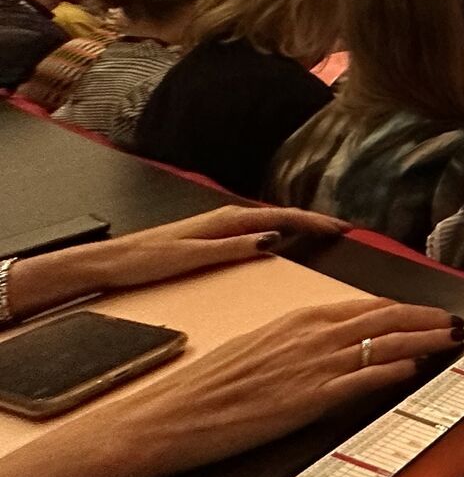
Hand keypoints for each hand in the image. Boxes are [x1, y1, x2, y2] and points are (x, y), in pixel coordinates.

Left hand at [7, 207, 348, 318]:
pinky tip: (280, 241)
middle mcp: (225, 218)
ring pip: (269, 221)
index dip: (312, 222)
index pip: (280, 217)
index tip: (339, 228)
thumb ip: (232, 248)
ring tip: (320, 233)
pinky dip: (277, 232)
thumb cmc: (145, 260)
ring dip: (296, 226)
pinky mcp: (211, 236)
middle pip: (279, 215)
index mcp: (225, 220)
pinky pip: (255, 229)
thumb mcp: (191, 257)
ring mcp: (218, 226)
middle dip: (312, 221)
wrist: (109, 261)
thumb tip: (271, 240)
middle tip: (340, 230)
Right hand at [116, 298, 462, 476]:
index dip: (403, 308)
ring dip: (423, 341)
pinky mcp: (310, 399)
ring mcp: (314, 366)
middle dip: (425, 319)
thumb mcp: (259, 346)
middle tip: (452, 320)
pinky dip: (393, 372)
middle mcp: (312, 336)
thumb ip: (297, 340)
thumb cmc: (209, 385)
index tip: (424, 311)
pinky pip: (363, 380)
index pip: (366, 306)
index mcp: (299, 320)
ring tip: (448, 339)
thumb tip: (327, 341)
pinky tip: (413, 369)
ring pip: (385, 344)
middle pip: (386, 318)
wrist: (174, 415)